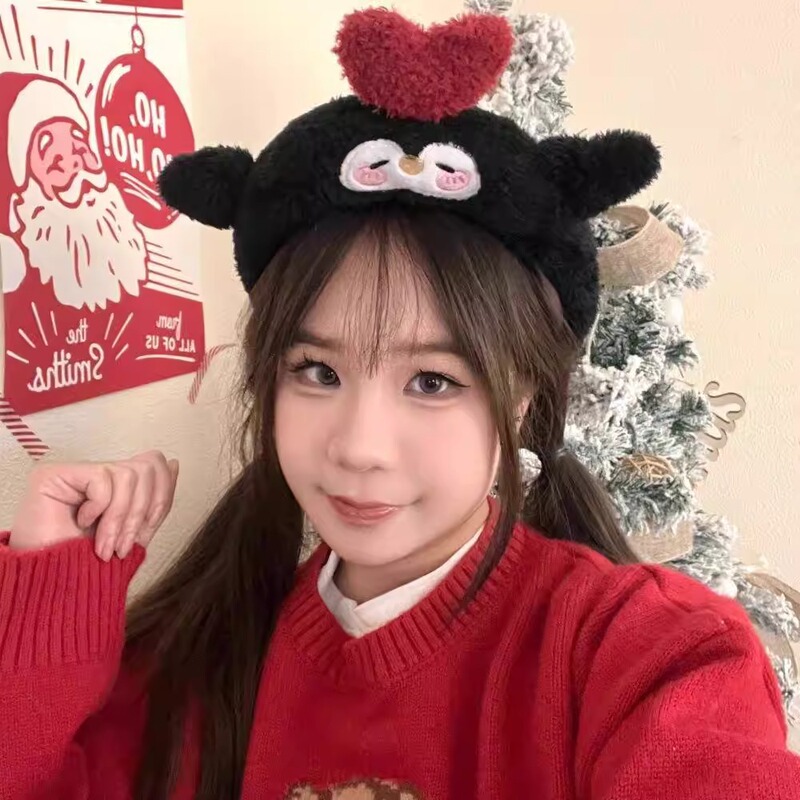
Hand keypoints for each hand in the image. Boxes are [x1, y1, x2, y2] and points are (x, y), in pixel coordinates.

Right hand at [9, 451, 178, 560]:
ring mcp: (76, 471)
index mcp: (117, 485)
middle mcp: (98, 473)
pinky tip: (82, 523)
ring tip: (105, 545)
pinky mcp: (55, 473)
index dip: (162, 495)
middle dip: (141, 512)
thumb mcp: (133, 533)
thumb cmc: (86, 562)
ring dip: (120, 518)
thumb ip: (154, 502)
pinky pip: (102, 478)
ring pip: (127, 474)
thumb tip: (175, 464)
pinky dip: (99, 508)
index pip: (155, 465)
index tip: (148, 527)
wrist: (50, 583)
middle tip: (122, 545)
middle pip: (146, 468)